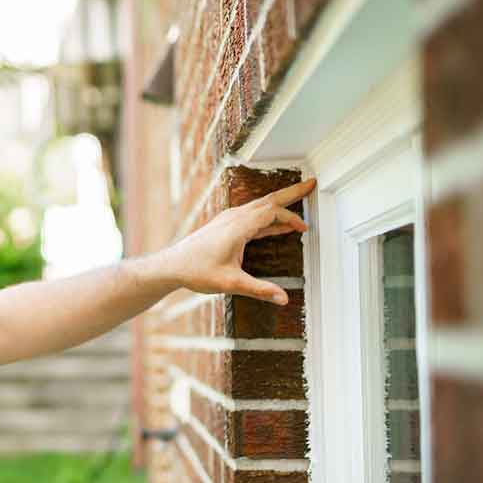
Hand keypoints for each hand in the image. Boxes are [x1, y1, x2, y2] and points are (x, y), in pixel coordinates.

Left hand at [168, 178, 313, 304]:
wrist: (171, 266)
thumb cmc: (196, 271)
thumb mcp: (230, 284)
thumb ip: (259, 290)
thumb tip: (283, 298)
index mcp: (238, 226)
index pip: (271, 212)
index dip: (291, 216)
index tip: (305, 226)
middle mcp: (234, 217)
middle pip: (268, 200)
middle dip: (291, 193)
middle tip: (311, 184)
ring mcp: (228, 220)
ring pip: (260, 206)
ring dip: (280, 205)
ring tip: (298, 204)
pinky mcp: (225, 226)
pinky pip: (252, 216)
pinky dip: (268, 218)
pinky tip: (276, 227)